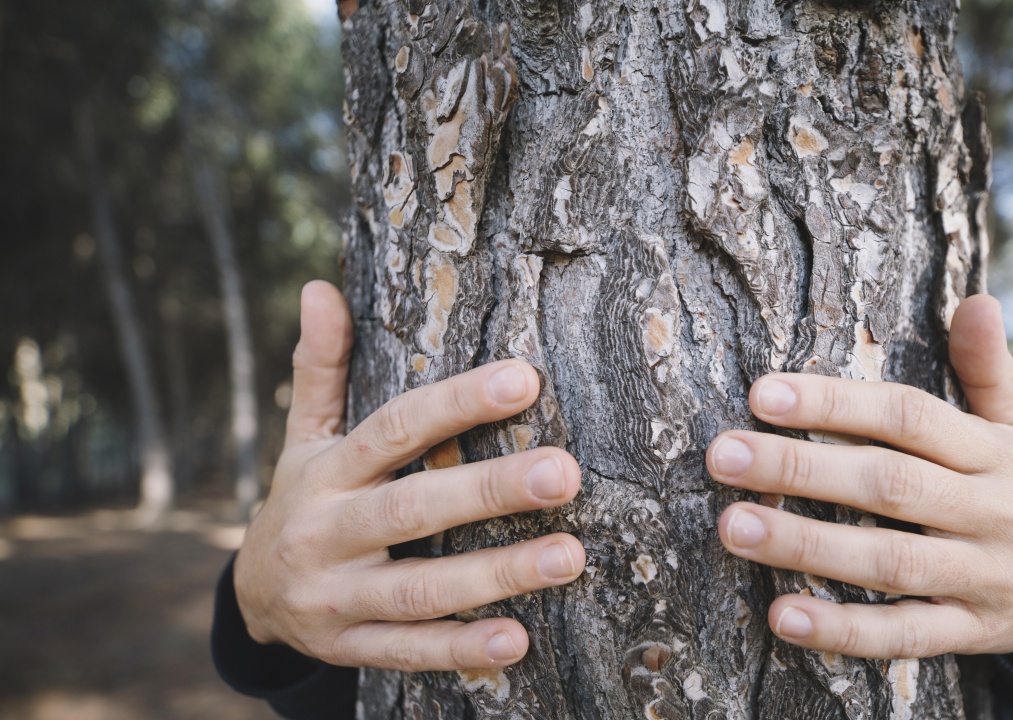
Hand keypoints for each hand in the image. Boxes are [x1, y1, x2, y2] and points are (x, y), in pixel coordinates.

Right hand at [234, 281, 584, 670]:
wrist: (250, 597)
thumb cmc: (303, 499)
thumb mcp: (304, 436)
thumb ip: (320, 368)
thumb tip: (319, 287)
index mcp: (326, 471)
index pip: (395, 429)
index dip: (457, 403)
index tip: (524, 380)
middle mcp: (326, 533)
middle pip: (412, 508)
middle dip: (490, 490)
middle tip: (564, 474)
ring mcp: (334, 597)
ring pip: (419, 588)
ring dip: (496, 575)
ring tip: (569, 557)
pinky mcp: (348, 647)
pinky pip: (407, 650)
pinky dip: (459, 650)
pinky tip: (517, 640)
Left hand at [705, 294, 1012, 658]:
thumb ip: (989, 369)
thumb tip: (977, 299)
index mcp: (991, 452)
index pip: (907, 416)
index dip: (836, 403)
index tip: (763, 393)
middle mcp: (988, 511)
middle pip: (889, 484)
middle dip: (800, 469)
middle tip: (722, 455)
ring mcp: (981, 577)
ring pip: (888, 561)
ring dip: (806, 547)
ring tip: (732, 527)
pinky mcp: (970, 632)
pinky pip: (904, 635)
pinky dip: (843, 630)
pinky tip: (782, 616)